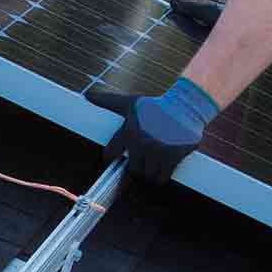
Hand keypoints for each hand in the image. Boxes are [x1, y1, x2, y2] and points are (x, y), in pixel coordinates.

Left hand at [83, 75, 219, 185]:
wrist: (185, 105)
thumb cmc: (156, 106)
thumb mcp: (130, 103)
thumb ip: (108, 101)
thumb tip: (86, 95)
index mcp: (128, 131)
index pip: (110, 153)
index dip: (111, 157)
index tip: (115, 158)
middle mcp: (141, 142)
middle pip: (132, 170)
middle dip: (136, 169)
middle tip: (141, 164)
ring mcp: (158, 150)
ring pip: (148, 176)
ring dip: (149, 174)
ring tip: (152, 166)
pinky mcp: (173, 156)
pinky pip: (163, 177)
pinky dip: (162, 177)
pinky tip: (163, 170)